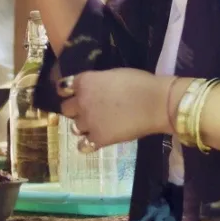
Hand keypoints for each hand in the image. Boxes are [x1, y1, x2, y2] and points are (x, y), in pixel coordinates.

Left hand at [57, 69, 172, 148]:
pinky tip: (96, 140)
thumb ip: (98, 82)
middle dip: (76, 109)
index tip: (73, 94)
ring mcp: (88, 122)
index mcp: (85, 82)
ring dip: (84, 126)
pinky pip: (83, 146)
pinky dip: (88, 144)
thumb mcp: (114, 74)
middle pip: (66, 109)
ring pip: (75, 127)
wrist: (156, 103)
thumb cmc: (140, 83)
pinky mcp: (98, 139)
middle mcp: (81, 102)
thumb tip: (94, 89)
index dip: (68, 92)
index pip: (63, 87)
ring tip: (98, 125)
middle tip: (89, 110)